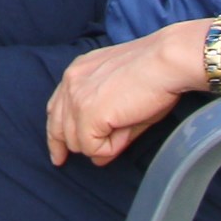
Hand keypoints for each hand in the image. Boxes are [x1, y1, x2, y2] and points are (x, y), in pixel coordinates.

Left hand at [47, 32, 191, 166]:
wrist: (166, 62)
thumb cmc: (154, 75)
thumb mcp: (122, 100)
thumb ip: (105, 127)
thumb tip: (97, 158)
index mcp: (77, 72)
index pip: (55, 110)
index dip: (57, 135)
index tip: (60, 155)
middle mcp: (70, 82)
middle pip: (58, 130)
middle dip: (78, 147)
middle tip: (100, 157)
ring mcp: (76, 98)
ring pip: (76, 143)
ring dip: (102, 145)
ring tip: (128, 125)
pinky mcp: (88, 114)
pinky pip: (92, 148)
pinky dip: (111, 148)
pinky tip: (126, 130)